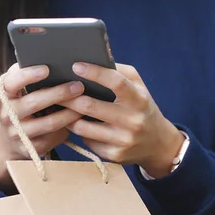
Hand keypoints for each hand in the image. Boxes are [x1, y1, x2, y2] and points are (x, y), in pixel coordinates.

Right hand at [0, 63, 84, 192]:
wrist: (6, 142)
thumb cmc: (16, 105)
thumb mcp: (13, 91)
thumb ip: (24, 76)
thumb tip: (51, 58)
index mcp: (2, 94)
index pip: (12, 82)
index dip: (29, 75)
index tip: (47, 69)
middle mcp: (7, 115)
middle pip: (36, 102)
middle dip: (60, 93)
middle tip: (79, 86)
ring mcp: (18, 134)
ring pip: (50, 122)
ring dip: (70, 112)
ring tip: (85, 102)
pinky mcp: (30, 149)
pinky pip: (54, 137)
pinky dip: (68, 128)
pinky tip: (78, 120)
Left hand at [61, 62, 184, 177]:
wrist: (158, 144)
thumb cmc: (142, 108)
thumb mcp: (139, 87)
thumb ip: (120, 72)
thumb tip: (95, 59)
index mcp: (139, 99)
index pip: (116, 82)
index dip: (94, 72)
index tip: (76, 66)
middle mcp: (132, 120)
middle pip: (90, 107)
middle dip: (69, 98)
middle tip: (55, 90)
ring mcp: (123, 140)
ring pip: (82, 127)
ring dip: (67, 116)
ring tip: (60, 108)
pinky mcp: (114, 155)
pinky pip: (87, 141)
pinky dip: (80, 133)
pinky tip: (75, 125)